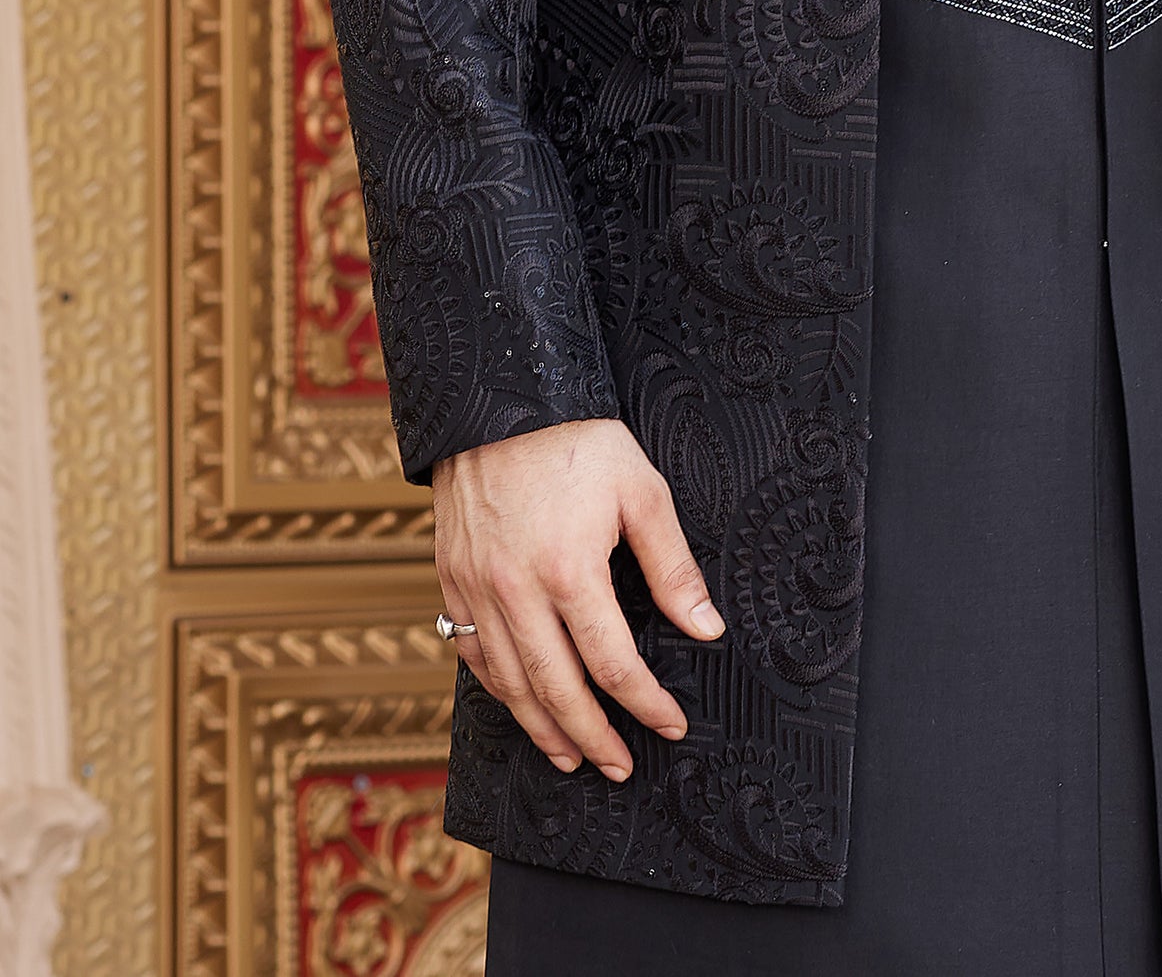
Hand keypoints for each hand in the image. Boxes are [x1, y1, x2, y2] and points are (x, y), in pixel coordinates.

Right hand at [433, 417, 722, 781]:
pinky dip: (499, 690)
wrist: (498, 399)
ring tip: (570, 758)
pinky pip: (470, 654)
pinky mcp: (451, 579)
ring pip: (508, 684)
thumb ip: (672, 565)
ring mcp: (475, 589)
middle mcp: (515, 590)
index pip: (611, 664)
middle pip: (555, 690)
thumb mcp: (640, 488)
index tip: (669, 725)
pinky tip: (521, 704)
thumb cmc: (575, 441)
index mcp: (568, 569)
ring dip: (542, 728)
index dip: (644, 704)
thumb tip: (704, 628)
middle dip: (592, 738)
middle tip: (618, 767)